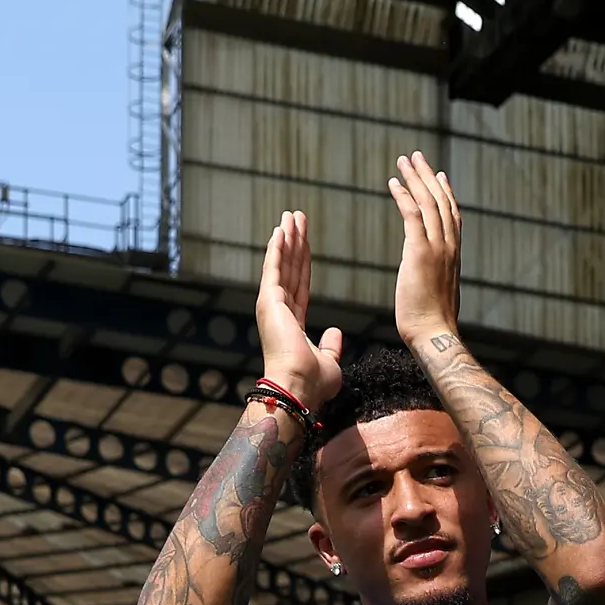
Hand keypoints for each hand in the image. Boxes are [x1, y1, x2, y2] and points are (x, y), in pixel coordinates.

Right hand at [253, 211, 344, 412]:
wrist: (298, 388)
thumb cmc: (312, 384)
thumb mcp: (329, 360)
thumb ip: (331, 344)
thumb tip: (335, 332)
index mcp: (293, 323)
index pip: (300, 285)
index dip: (303, 262)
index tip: (305, 242)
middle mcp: (280, 311)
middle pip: (290, 269)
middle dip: (294, 242)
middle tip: (297, 218)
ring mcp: (272, 305)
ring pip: (282, 264)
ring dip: (286, 238)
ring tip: (290, 216)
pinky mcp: (269, 301)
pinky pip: (274, 268)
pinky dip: (276, 248)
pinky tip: (280, 230)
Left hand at [389, 151, 462, 349]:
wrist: (434, 335)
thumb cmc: (432, 325)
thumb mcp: (438, 295)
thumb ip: (435, 279)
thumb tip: (430, 280)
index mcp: (454, 256)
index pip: (452, 216)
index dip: (446, 194)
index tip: (438, 176)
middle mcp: (449, 247)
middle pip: (442, 202)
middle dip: (428, 177)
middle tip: (417, 157)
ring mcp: (437, 248)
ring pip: (429, 202)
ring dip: (415, 179)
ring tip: (403, 161)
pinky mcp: (420, 252)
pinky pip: (412, 215)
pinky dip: (404, 196)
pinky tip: (393, 183)